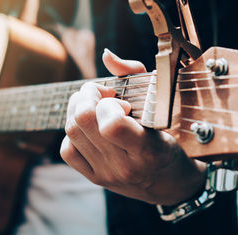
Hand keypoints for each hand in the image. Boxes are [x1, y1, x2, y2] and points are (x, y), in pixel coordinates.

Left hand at [61, 49, 205, 204]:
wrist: (169, 183)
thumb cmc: (170, 138)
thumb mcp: (162, 105)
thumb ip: (135, 74)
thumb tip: (106, 55)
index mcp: (148, 150)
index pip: (112, 125)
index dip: (108, 103)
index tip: (120, 99)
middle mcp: (124, 166)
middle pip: (82, 122)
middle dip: (87, 95)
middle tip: (101, 93)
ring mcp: (106, 174)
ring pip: (71, 132)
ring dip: (77, 108)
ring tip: (93, 104)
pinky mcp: (94, 178)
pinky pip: (67, 150)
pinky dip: (73, 132)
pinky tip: (89, 127)